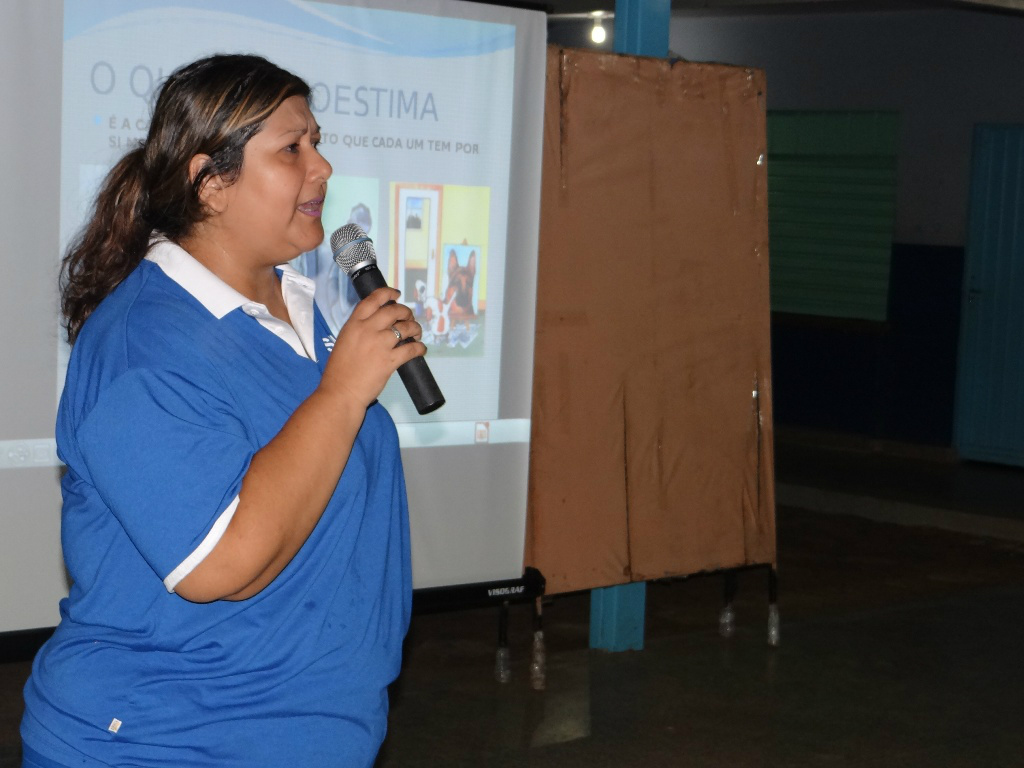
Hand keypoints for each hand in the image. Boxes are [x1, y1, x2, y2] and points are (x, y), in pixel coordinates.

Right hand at [321, 287, 424, 407]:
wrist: (341, 392)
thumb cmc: (339, 371)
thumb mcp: (344, 341)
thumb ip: (359, 330)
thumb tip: (377, 325)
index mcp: (354, 324)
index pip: (373, 300)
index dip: (387, 293)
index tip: (396, 294)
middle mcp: (368, 330)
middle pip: (393, 311)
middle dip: (406, 312)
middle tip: (409, 318)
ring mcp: (380, 344)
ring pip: (406, 328)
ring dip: (415, 328)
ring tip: (417, 333)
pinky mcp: (390, 360)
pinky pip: (411, 349)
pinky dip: (419, 348)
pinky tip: (420, 349)